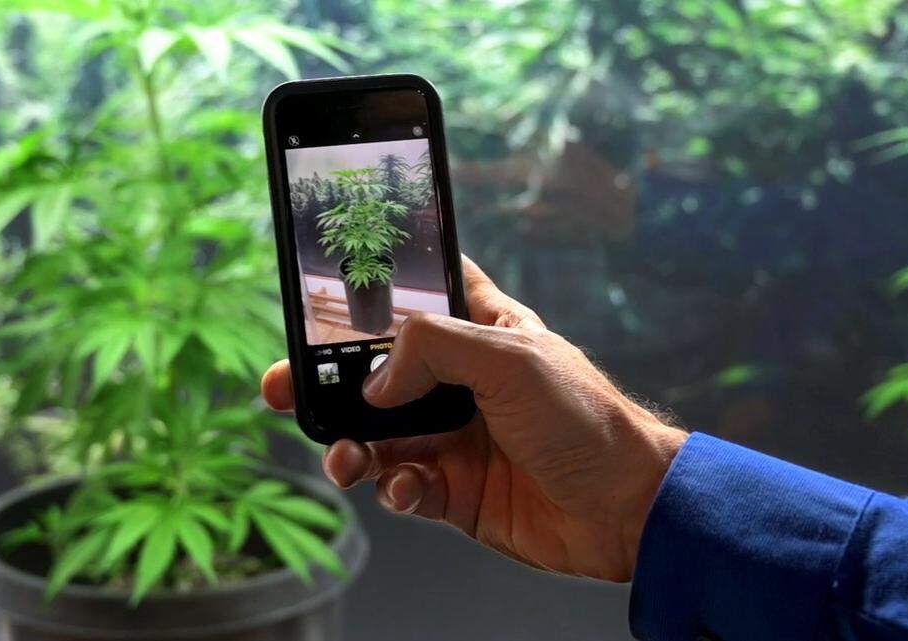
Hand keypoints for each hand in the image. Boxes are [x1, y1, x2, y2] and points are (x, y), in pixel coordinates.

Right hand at [261, 256, 686, 580]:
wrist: (625, 509)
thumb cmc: (586, 417)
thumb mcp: (509, 358)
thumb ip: (432, 349)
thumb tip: (373, 380)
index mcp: (480, 331)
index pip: (418, 293)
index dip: (374, 288)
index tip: (322, 289)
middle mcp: (460, 381)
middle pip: (375, 372)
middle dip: (328, 381)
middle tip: (283, 387)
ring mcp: (455, 437)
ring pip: (376, 436)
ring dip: (350, 447)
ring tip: (345, 459)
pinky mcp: (455, 490)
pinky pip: (402, 486)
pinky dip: (393, 490)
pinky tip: (409, 489)